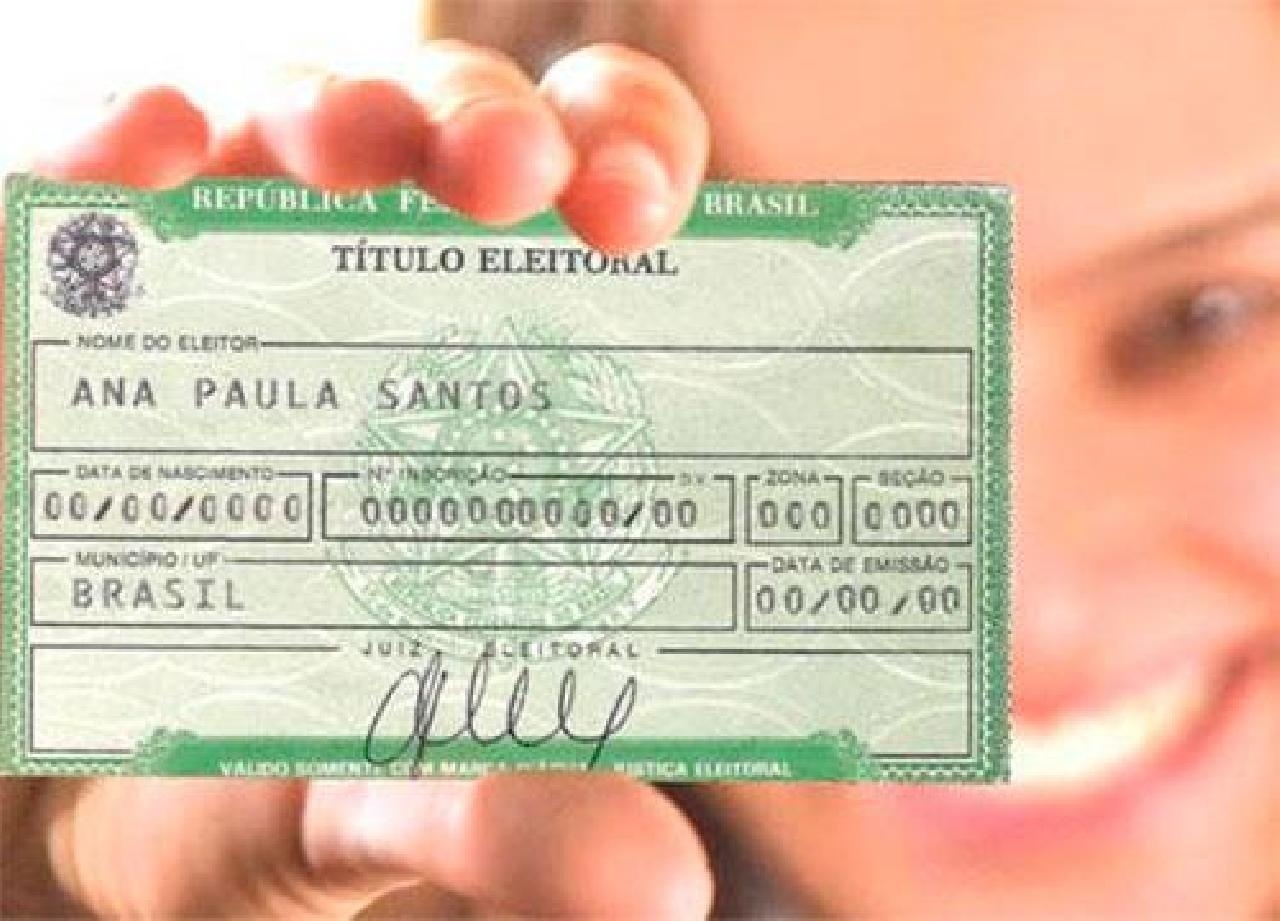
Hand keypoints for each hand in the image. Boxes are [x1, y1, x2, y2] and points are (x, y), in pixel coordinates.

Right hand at [1, 41, 711, 917]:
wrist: (97, 791)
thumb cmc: (269, 771)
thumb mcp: (392, 798)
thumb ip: (506, 817)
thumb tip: (658, 882)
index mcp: (509, 395)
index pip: (603, 219)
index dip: (632, 167)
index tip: (639, 211)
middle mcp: (384, 312)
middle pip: (465, 150)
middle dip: (486, 130)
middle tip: (511, 180)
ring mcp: (231, 288)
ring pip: (297, 130)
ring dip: (327, 113)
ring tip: (343, 150)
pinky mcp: (81, 295)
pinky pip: (95, 176)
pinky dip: (120, 142)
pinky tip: (153, 146)